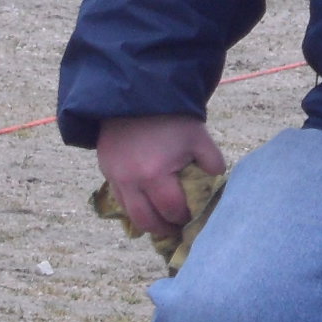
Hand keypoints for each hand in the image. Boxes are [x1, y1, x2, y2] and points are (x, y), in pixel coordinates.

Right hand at [96, 114, 227, 238]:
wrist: (138, 93)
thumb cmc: (171, 117)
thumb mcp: (199, 138)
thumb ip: (212, 163)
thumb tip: (216, 182)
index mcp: (155, 174)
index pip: (172, 210)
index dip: (185, 217)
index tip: (193, 217)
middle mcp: (131, 182)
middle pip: (147, 221)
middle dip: (165, 228)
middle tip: (178, 227)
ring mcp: (115, 177)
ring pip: (130, 214)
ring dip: (147, 220)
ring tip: (162, 218)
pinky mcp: (105, 170)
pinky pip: (119, 198)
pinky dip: (134, 205)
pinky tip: (147, 202)